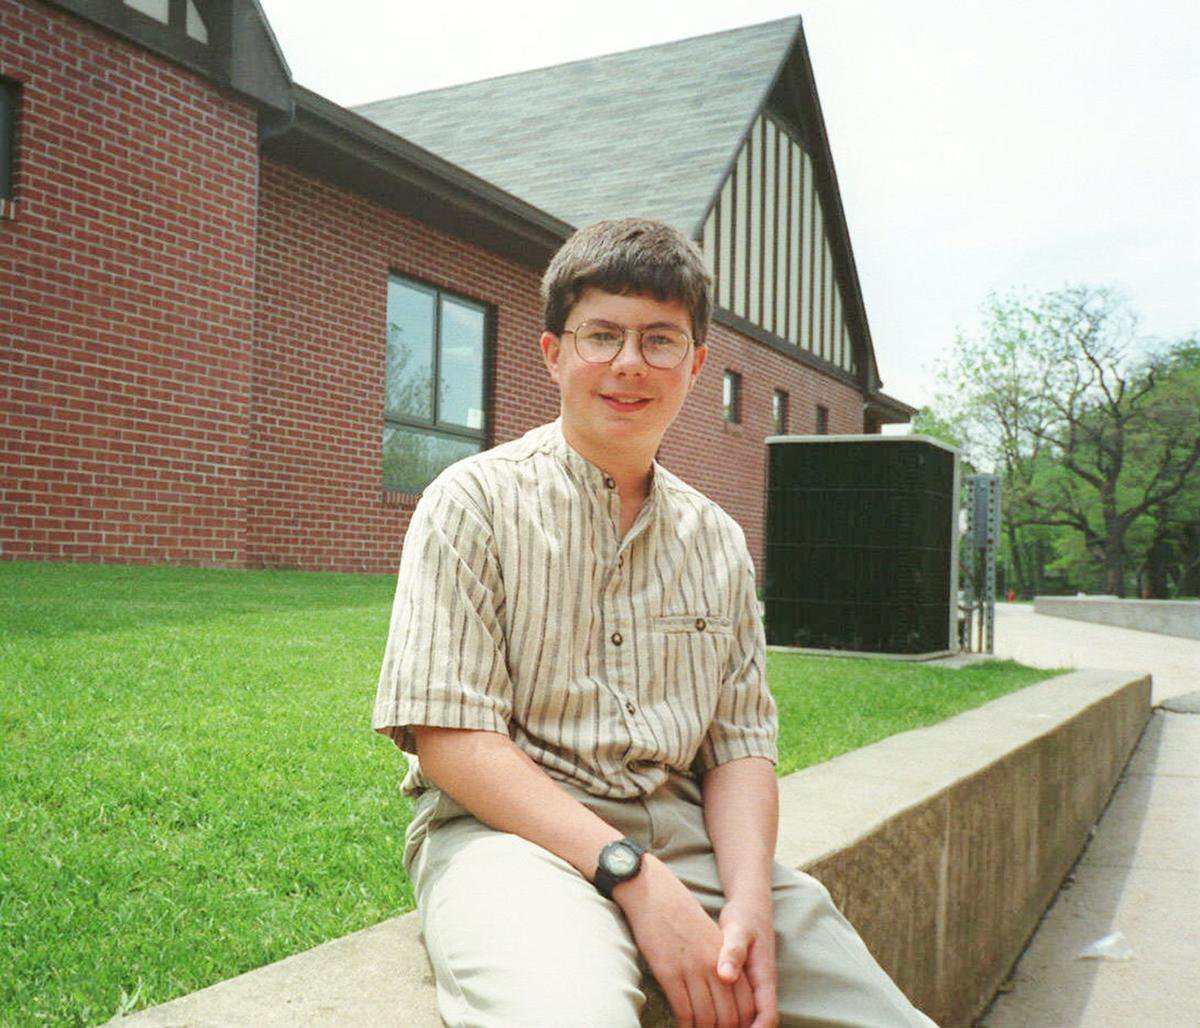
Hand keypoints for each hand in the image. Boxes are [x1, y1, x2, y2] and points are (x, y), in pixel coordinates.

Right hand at [614, 856, 755, 1026]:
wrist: (653, 892)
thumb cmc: (679, 913)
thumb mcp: (709, 936)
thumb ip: (720, 961)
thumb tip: (724, 990)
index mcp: (727, 956)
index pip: (746, 1003)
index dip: (742, 1025)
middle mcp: (714, 965)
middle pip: (729, 1016)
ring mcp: (692, 969)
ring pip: (707, 1018)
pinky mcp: (669, 972)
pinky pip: (683, 1011)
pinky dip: (685, 1025)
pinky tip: (682, 1027)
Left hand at [716, 896, 778, 1027]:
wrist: (749, 906)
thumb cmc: (744, 917)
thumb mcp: (737, 930)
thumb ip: (733, 952)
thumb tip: (726, 977)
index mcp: (765, 978)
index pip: (768, 1016)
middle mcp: (762, 987)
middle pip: (757, 1023)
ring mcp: (753, 987)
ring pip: (748, 1018)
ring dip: (732, 1026)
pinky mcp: (743, 983)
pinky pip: (739, 1008)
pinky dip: (727, 1017)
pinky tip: (708, 1017)